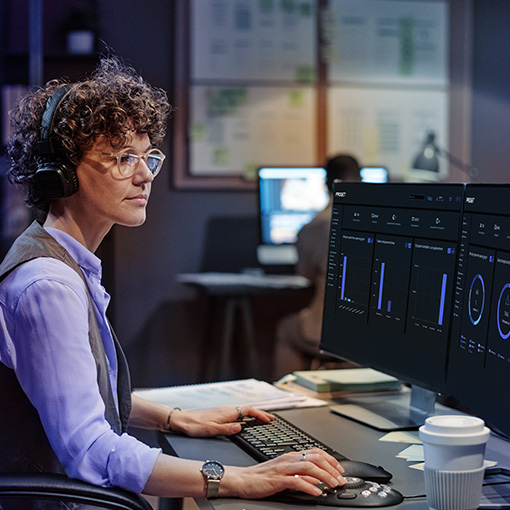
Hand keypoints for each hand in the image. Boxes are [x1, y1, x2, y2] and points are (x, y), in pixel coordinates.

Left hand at [169, 405, 272, 436]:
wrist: (182, 421)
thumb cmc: (195, 426)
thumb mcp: (212, 430)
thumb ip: (227, 429)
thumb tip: (240, 427)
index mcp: (227, 413)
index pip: (248, 411)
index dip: (260, 415)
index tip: (269, 420)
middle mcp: (226, 410)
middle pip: (247, 409)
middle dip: (260, 414)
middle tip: (270, 419)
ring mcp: (223, 411)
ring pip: (242, 411)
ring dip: (253, 414)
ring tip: (261, 419)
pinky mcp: (219, 414)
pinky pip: (237, 413)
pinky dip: (245, 416)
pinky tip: (244, 421)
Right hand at [222, 448, 345, 498]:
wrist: (242, 480)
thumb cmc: (261, 477)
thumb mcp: (284, 473)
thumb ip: (300, 474)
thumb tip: (317, 479)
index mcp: (291, 456)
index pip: (316, 452)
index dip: (331, 460)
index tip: (340, 470)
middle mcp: (288, 459)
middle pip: (316, 457)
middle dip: (332, 468)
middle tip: (341, 479)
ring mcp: (283, 468)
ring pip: (309, 467)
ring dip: (325, 476)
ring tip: (333, 485)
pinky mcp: (277, 479)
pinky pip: (296, 481)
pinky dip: (309, 486)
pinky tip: (317, 492)